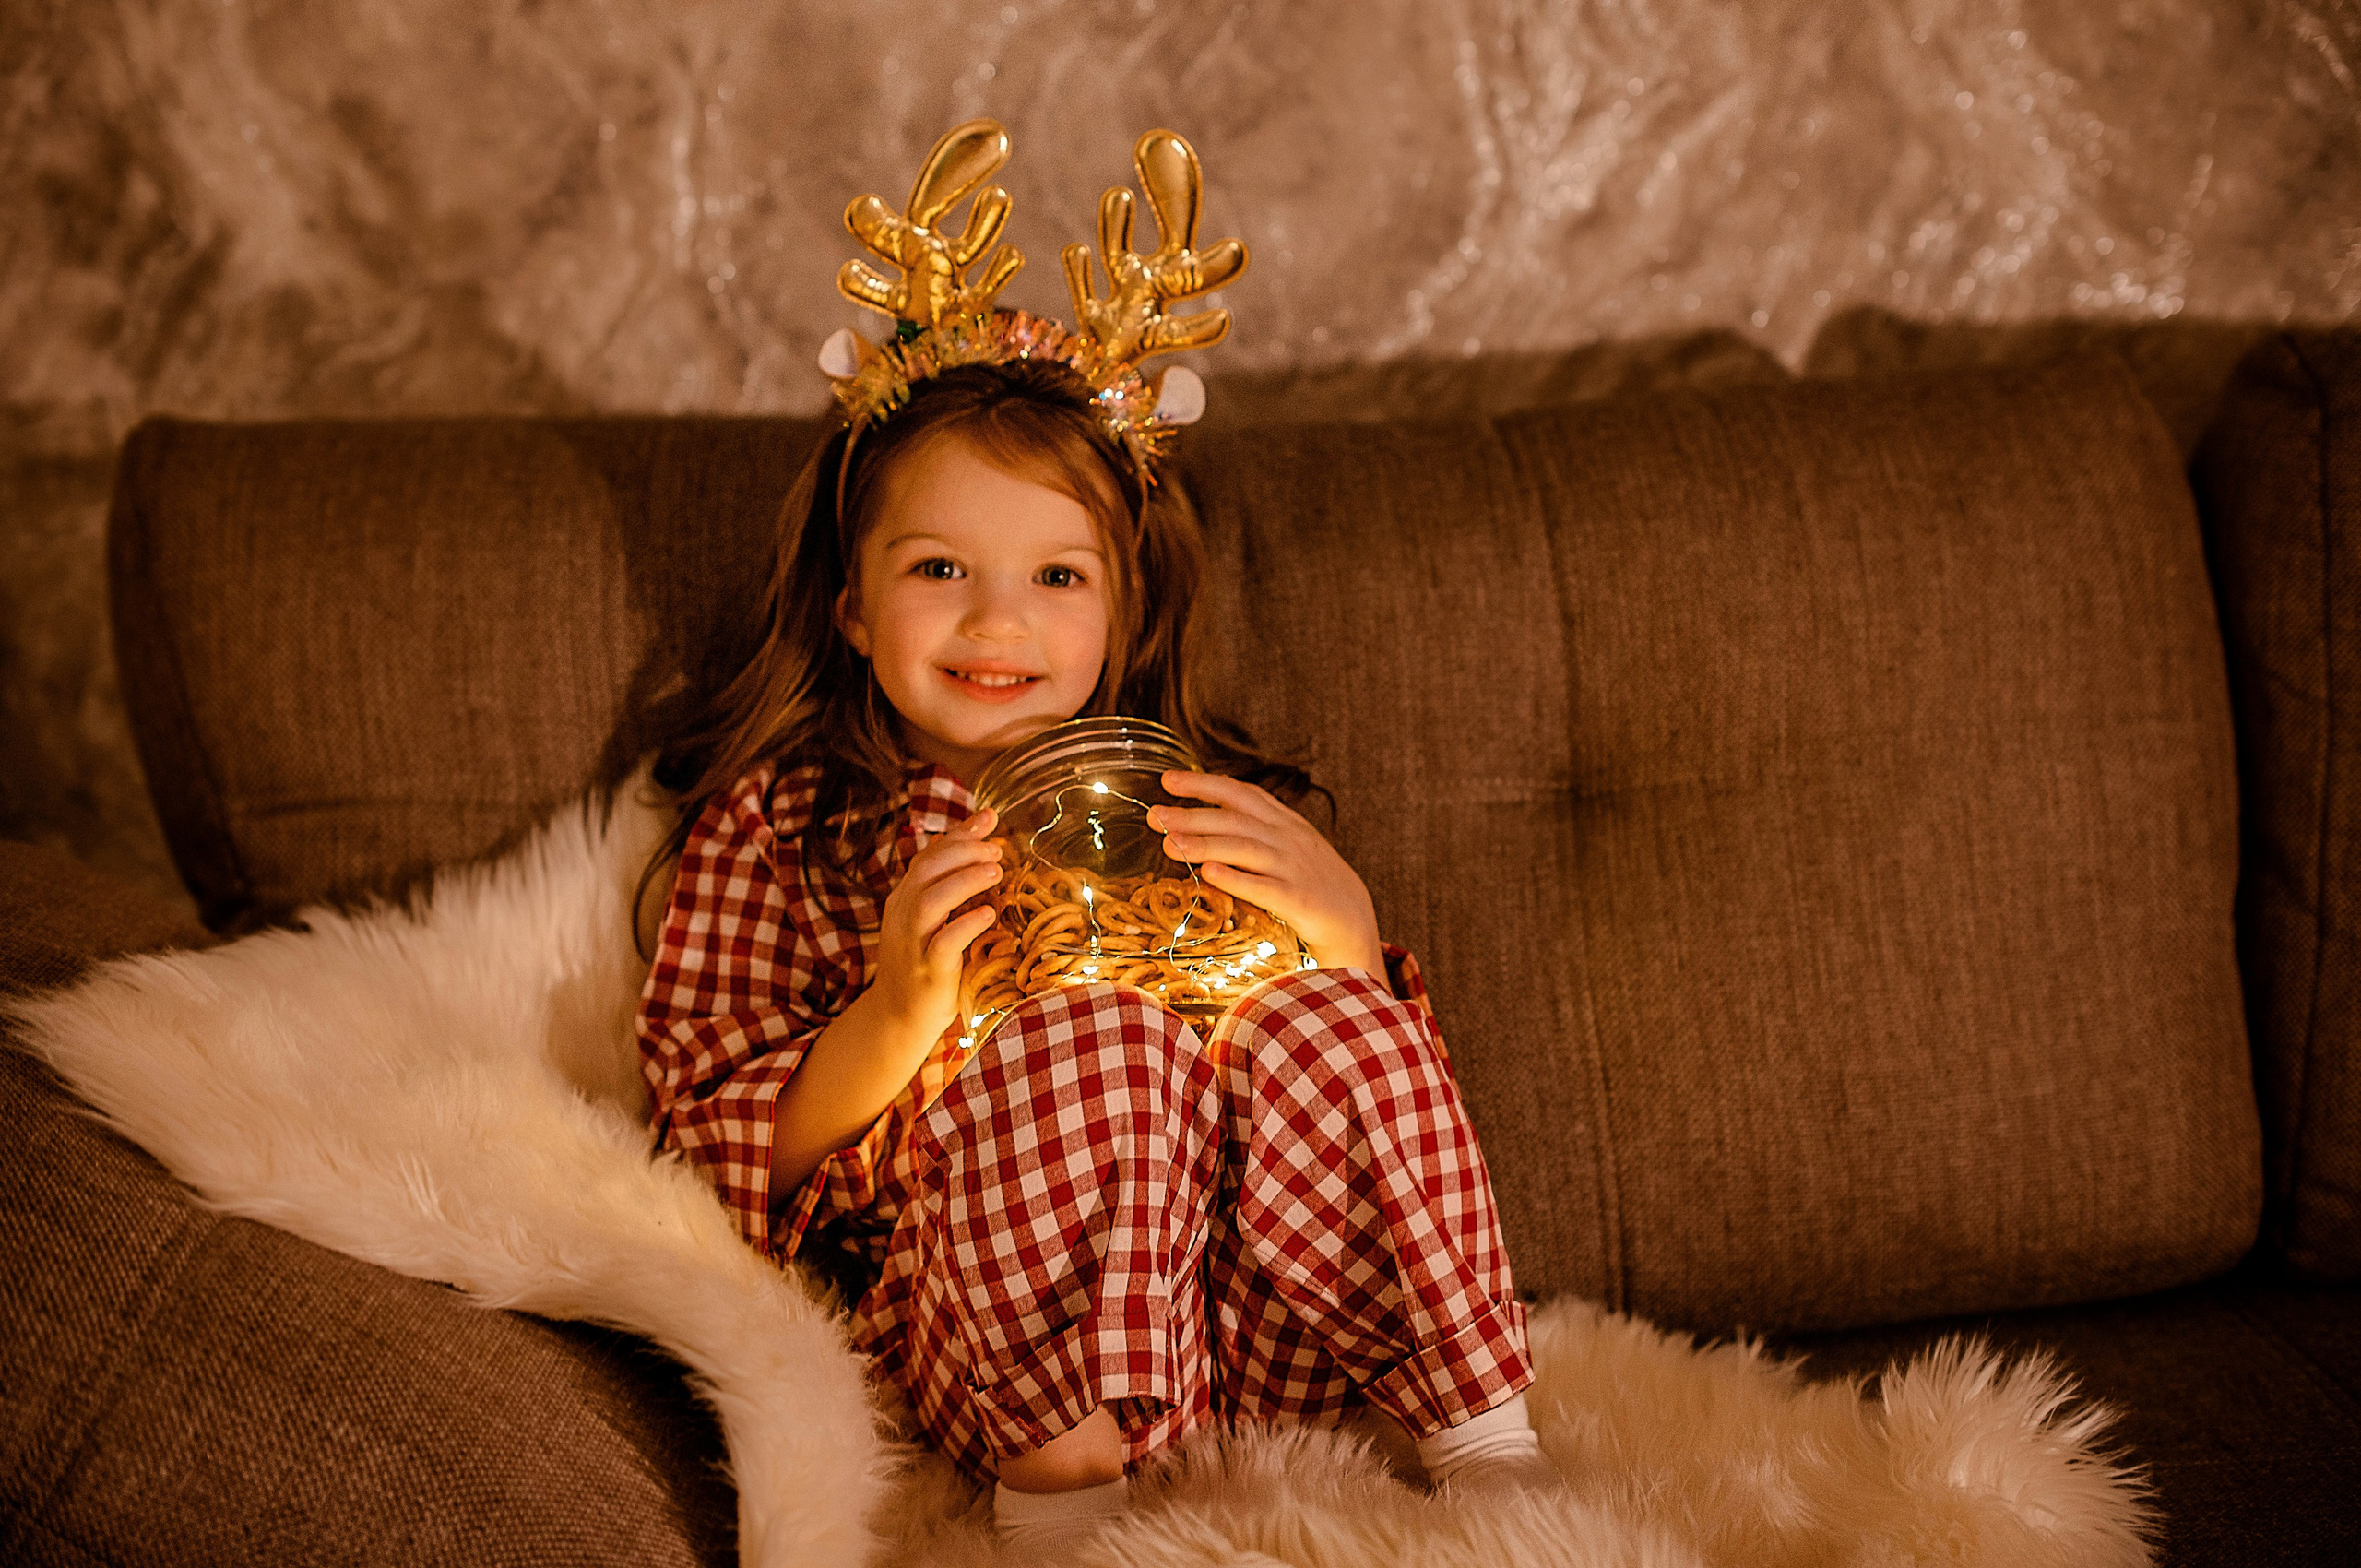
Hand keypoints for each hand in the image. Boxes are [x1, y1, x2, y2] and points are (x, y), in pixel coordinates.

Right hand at [868, 806, 1001, 1035]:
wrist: (900, 1017)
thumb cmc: (924, 963)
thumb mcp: (931, 920)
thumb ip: (946, 883)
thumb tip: (966, 840)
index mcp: (903, 900)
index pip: (927, 856)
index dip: (959, 834)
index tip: (990, 818)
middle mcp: (902, 916)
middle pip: (926, 871)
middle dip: (963, 852)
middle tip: (997, 850)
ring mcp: (912, 944)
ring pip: (931, 901)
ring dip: (965, 881)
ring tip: (996, 871)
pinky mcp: (927, 971)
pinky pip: (943, 943)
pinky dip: (966, 924)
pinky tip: (989, 914)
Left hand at [1149, 773, 1383, 976]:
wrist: (1356, 926)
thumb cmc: (1313, 887)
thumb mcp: (1289, 849)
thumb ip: (1255, 831)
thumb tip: (1204, 820)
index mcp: (1285, 823)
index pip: (1241, 793)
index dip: (1204, 784)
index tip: (1167, 780)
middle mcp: (1289, 840)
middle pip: (1235, 820)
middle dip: (1192, 814)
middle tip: (1154, 815)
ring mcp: (1296, 869)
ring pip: (1245, 849)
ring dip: (1205, 843)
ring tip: (1169, 843)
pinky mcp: (1300, 902)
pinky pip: (1264, 888)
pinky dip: (1236, 878)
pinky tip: (1207, 873)